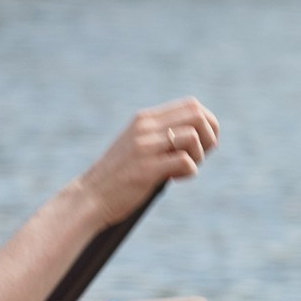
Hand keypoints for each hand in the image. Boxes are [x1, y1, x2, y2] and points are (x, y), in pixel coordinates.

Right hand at [75, 99, 219, 222]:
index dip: (208, 125)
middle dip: (209, 138)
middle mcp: (145, 127)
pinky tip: (174, 179)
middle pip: (198, 116)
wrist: (91, 196)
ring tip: (182, 169)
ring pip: (193, 137)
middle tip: (197, 157)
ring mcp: (145, 147)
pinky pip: (185, 162)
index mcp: (145, 118)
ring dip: (199, 156)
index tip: (201, 145)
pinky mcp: (146, 168)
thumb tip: (203, 135)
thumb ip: (164, 135)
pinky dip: (189, 172)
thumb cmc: (121, 174)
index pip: (192, 105)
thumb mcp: (141, 144)